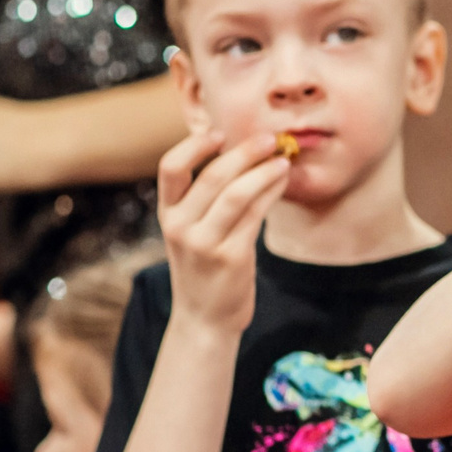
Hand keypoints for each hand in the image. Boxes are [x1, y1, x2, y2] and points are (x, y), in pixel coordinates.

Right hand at [156, 128, 290, 334]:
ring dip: (264, 171)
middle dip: (244, 152)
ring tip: (283, 159)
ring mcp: (205, 244)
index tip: (219, 132)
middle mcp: (181, 227)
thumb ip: (205, 200)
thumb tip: (242, 154)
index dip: (193, 145)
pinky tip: (282, 182)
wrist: (205, 320)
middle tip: (270, 138)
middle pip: (212, 176)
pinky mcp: (232, 258)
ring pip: (238, 194)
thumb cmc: (204, 269)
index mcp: (168, 215)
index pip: (170, 168)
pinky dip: (272, 193)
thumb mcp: (191, 233)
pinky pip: (256, 215)